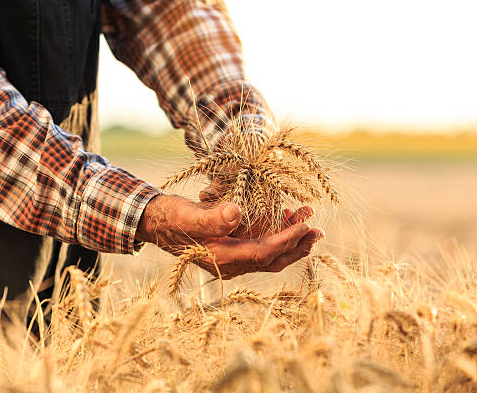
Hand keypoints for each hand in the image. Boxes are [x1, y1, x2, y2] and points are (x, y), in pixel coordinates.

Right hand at [135, 194, 323, 278]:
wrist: (156, 222)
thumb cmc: (170, 218)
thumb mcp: (188, 215)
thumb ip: (212, 218)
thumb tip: (236, 213)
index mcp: (223, 259)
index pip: (263, 253)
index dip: (287, 241)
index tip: (306, 226)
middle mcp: (232, 263)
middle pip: (273, 259)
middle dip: (298, 245)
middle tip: (319, 230)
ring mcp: (233, 257)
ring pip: (270, 253)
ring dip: (291, 238)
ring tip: (309, 220)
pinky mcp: (233, 248)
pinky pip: (262, 245)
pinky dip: (278, 234)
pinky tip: (287, 218)